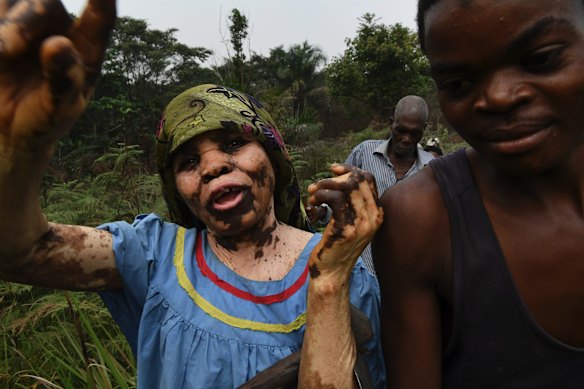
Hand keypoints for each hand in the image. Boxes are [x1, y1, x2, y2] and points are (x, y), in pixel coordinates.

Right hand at [0, 0, 115, 146]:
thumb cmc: (45, 117)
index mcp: (86, 49)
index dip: (102, 1)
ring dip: (8, 26)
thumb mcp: (60, 108)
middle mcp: (58, 28)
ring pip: (14, 0)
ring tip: (1, 54)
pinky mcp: (0, 23)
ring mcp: (26, 23)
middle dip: (24, 22)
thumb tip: (58, 44)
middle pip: (45, 2)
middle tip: (7, 50)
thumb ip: (64, 79)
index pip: (100, 18)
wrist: (8, 129)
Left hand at [306, 163, 382, 279]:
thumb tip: (340, 176)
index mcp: (376, 213)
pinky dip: (320, 195)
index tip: (333, 170)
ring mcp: (361, 224)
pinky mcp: (345, 229)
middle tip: (316, 187)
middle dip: (334, 177)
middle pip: (358, 179)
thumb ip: (352, 203)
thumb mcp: (351, 222)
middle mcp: (373, 217)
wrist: (332, 274)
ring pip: (346, 186)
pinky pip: (334, 198)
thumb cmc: (337, 246)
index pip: (368, 179)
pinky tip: (313, 204)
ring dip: (324, 185)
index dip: (349, 169)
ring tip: (313, 195)